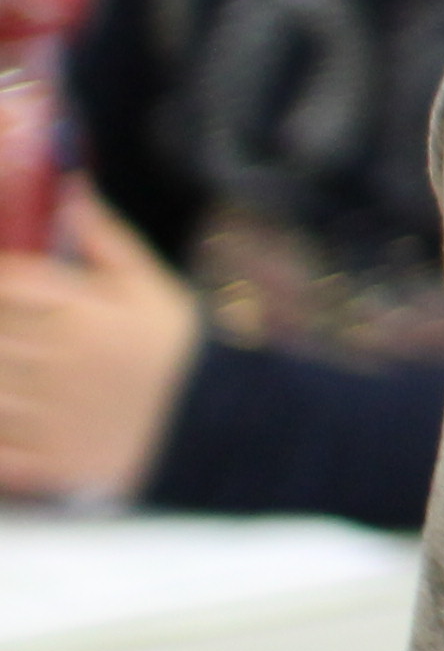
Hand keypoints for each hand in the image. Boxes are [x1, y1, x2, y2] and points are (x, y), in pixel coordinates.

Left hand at [0, 182, 200, 502]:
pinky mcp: (49, 461)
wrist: (215, 422)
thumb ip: (102, 238)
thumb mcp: (149, 283)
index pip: (10, 283)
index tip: (5, 283)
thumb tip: (69, 190)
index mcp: (83, 312)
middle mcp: (60, 360)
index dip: (0, 279)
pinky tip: (7, 412)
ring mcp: (51, 414)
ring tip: (10, 364)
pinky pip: (0, 452)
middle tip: (10, 331)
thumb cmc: (176, 347)